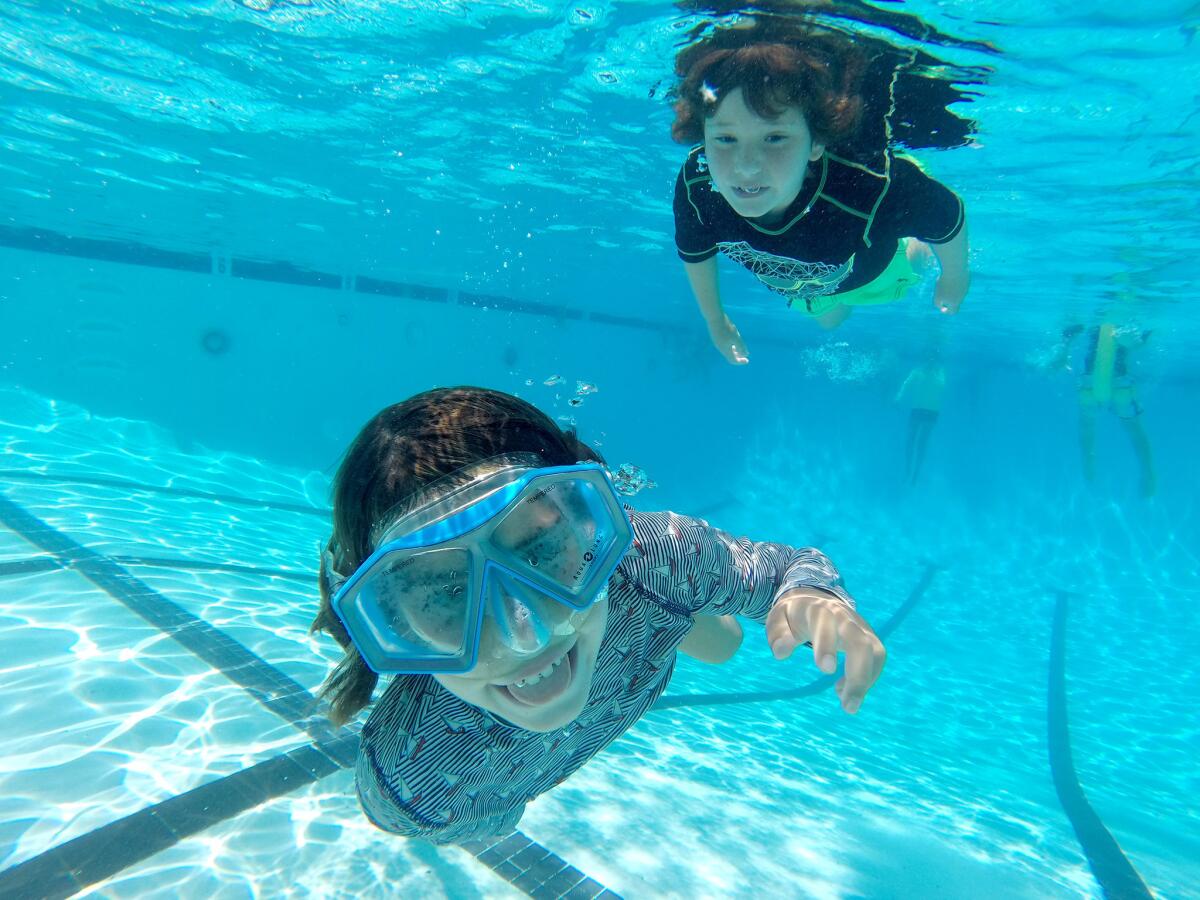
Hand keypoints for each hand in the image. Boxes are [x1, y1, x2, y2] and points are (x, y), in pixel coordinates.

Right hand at [706, 315, 748, 364]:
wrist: (714, 318)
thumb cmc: (727, 327)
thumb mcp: (736, 337)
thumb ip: (741, 346)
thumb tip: (746, 354)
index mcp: (726, 349)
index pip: (733, 360)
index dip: (740, 361)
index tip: (747, 360)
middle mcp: (720, 348)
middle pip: (730, 356)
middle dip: (738, 357)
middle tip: (745, 356)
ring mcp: (718, 343)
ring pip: (727, 351)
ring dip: (734, 351)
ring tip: (740, 349)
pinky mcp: (716, 338)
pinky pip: (724, 346)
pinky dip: (730, 347)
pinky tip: (734, 341)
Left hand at [765, 589, 885, 713]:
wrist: (816, 599)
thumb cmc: (795, 615)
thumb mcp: (778, 618)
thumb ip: (777, 634)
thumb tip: (782, 653)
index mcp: (818, 609)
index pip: (826, 623)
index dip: (827, 644)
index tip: (826, 670)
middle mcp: (844, 617)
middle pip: (860, 641)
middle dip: (857, 673)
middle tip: (846, 705)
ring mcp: (860, 626)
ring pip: (875, 651)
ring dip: (865, 682)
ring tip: (848, 705)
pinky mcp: (870, 637)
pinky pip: (877, 658)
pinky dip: (868, 678)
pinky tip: (845, 690)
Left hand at [933, 277, 965, 314]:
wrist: (955, 269)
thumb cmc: (944, 284)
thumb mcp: (937, 296)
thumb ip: (937, 304)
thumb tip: (941, 306)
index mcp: (956, 302)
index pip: (953, 311)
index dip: (947, 311)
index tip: (942, 308)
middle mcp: (962, 296)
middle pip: (956, 302)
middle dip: (949, 301)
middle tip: (942, 297)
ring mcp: (965, 288)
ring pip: (957, 291)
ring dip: (950, 289)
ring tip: (945, 282)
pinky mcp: (966, 280)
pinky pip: (959, 283)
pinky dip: (954, 281)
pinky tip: (950, 276)